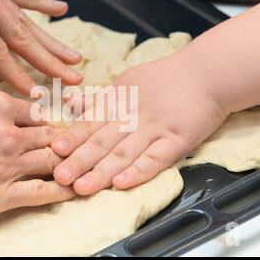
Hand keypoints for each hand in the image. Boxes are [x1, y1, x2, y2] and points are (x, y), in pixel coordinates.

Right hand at [0, 90, 74, 215]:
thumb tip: (22, 115)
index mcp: (0, 105)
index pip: (40, 115)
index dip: (53, 125)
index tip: (62, 131)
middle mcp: (8, 133)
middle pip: (52, 138)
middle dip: (64, 144)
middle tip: (75, 150)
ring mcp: (6, 164)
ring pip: (52, 161)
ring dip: (67, 165)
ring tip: (80, 169)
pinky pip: (41, 192)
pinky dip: (61, 190)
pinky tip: (71, 189)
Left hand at [51, 51, 227, 194]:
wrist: (206, 72)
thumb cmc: (163, 78)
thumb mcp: (127, 80)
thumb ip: (100, 98)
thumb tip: (71, 102)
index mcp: (118, 101)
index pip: (90, 122)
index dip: (72, 138)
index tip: (54, 151)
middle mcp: (132, 116)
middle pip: (102, 140)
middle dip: (79, 160)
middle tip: (60, 177)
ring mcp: (155, 129)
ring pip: (124, 153)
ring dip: (102, 171)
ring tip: (83, 187)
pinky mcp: (177, 140)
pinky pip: (156, 158)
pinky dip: (139, 171)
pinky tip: (122, 183)